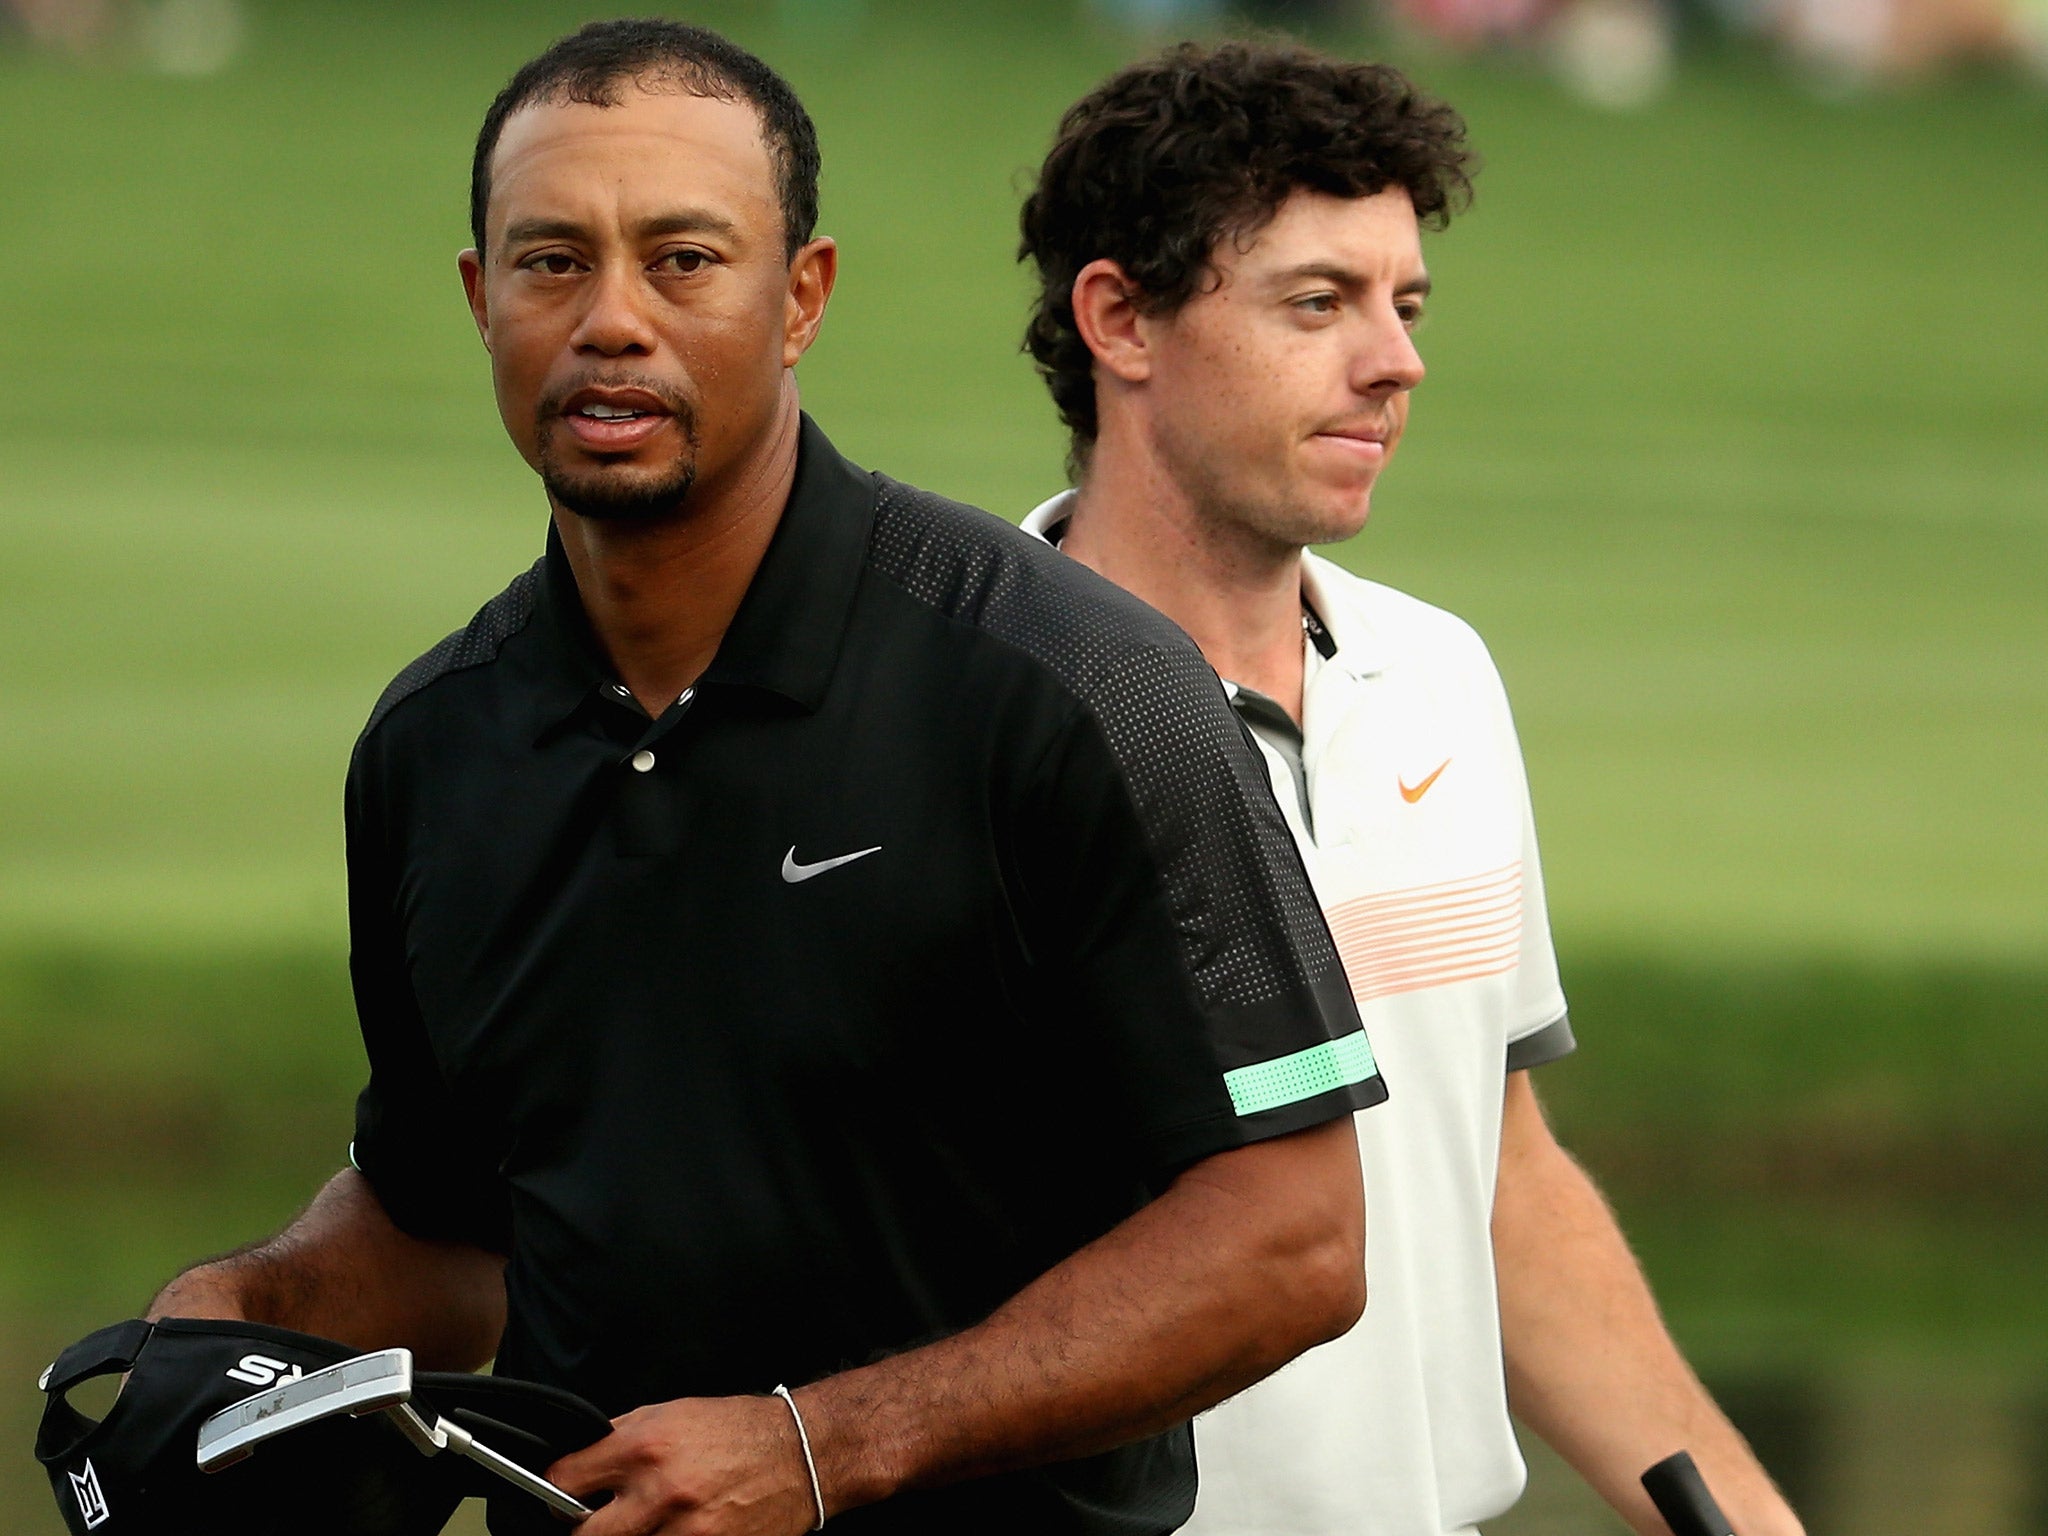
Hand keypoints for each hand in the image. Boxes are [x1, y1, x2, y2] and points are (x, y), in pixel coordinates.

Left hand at [549, 1392, 819, 1535]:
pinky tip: (673, 1531)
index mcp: (646, 1445)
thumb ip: (621, 1438)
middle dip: (586, 1529)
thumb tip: (578, 1461)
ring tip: (646, 1522)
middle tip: (596, 1522)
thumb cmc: (737, 1431)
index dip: (556, 1491)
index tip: (560, 1496)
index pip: (565, 1481)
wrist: (800, 1454)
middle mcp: (661, 1490)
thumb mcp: (672, 1413)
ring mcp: (685, 1531)